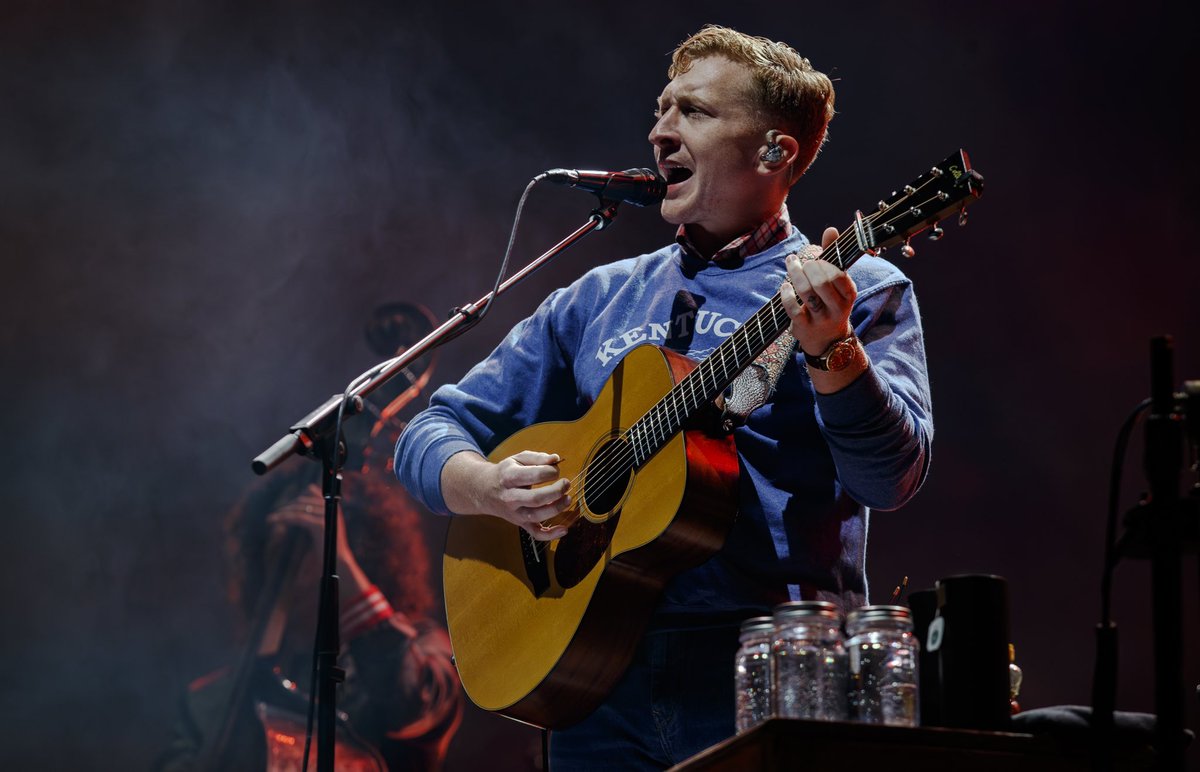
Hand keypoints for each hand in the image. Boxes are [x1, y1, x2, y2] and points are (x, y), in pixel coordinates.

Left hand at [267, 483, 360, 576]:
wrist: (338, 561)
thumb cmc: (329, 547)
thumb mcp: (323, 527)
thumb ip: (316, 516)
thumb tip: (299, 508)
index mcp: (331, 506)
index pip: (311, 491)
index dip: (296, 497)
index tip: (285, 506)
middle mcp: (329, 508)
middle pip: (303, 500)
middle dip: (287, 506)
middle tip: (274, 514)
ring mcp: (326, 516)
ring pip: (299, 508)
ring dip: (282, 512)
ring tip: (270, 518)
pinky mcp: (320, 525)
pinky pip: (299, 518)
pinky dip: (285, 518)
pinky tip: (276, 521)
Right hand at [441, 450, 570, 540]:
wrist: (485, 491)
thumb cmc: (506, 473)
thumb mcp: (518, 459)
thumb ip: (537, 457)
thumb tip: (556, 459)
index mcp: (509, 477)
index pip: (534, 475)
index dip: (551, 472)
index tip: (556, 469)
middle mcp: (510, 497)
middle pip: (535, 499)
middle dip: (556, 491)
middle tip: (566, 484)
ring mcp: (515, 513)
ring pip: (536, 516)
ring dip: (556, 508)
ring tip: (568, 498)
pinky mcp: (521, 523)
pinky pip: (535, 533)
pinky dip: (551, 534)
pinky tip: (564, 529)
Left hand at [781, 226, 855, 354]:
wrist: (828, 340)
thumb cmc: (831, 302)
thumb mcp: (837, 282)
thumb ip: (834, 255)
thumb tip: (831, 229)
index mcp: (849, 294)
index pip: (838, 274)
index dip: (824, 263)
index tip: (814, 258)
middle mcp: (838, 307)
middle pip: (821, 282)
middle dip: (807, 267)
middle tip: (799, 261)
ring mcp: (821, 318)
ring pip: (807, 293)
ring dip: (795, 275)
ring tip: (790, 264)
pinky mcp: (804, 327)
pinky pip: (793, 308)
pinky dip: (786, 294)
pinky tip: (784, 286)